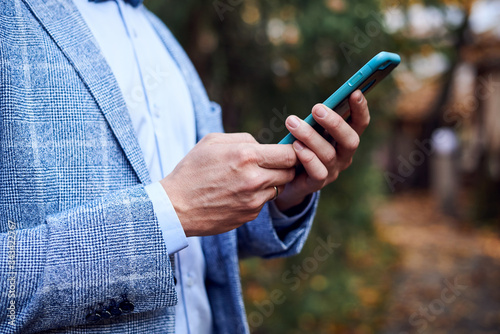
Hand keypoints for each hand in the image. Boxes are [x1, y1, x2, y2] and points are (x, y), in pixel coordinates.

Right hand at [160, 133, 296, 236]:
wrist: (176, 206)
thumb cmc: (192, 170)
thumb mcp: (212, 142)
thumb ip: (244, 139)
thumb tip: (263, 146)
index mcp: (246, 156)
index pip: (289, 154)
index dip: (292, 151)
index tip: (287, 150)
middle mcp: (254, 179)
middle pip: (290, 172)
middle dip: (285, 166)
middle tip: (273, 163)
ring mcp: (254, 200)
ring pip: (279, 188)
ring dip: (271, 182)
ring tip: (250, 178)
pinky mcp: (250, 215)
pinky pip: (264, 202)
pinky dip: (257, 196)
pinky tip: (238, 193)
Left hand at [275, 90, 369, 210]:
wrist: (286, 179)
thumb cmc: (301, 147)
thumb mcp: (311, 131)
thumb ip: (317, 120)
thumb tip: (319, 106)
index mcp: (346, 139)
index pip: (360, 123)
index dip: (360, 109)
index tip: (355, 92)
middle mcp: (344, 156)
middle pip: (350, 140)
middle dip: (335, 123)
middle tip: (317, 108)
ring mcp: (332, 171)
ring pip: (329, 154)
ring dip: (310, 136)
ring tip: (292, 122)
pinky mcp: (316, 184)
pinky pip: (318, 172)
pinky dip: (307, 157)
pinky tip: (295, 146)